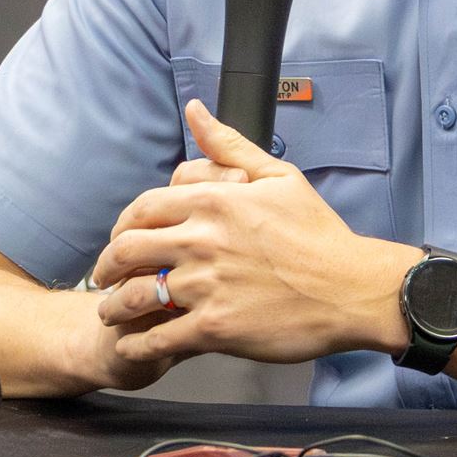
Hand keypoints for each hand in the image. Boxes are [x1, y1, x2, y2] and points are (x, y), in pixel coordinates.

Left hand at [90, 100, 411, 367]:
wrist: (352, 290)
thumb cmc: (320, 234)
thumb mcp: (279, 177)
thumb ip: (229, 145)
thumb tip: (195, 111)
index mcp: (214, 201)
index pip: (142, 208)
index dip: (122, 225)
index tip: (121, 239)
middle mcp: (203, 241)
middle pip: (126, 251)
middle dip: (106, 268)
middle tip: (103, 279)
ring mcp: (207, 286)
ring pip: (134, 296)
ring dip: (114, 307)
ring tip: (113, 314)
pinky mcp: (215, 328)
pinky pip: (157, 338)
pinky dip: (137, 345)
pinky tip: (133, 345)